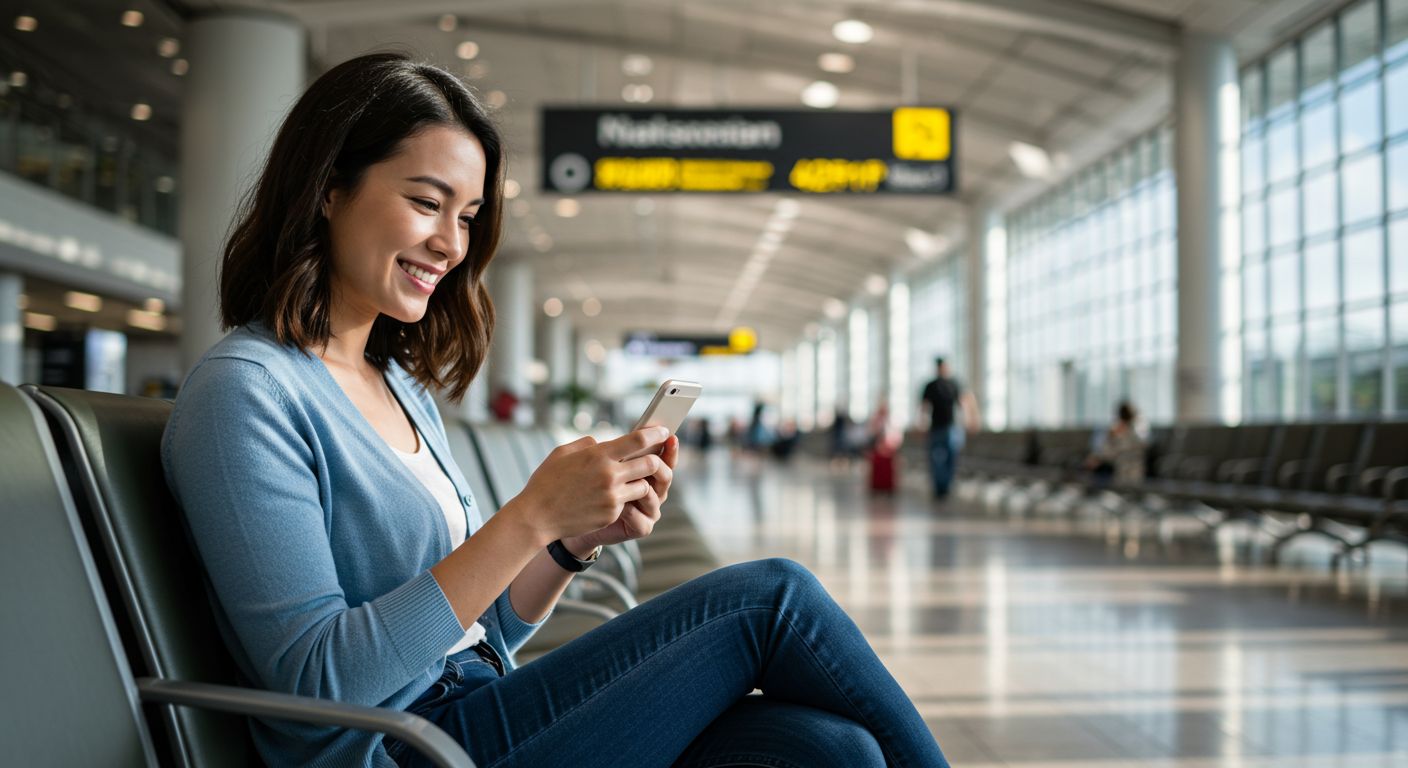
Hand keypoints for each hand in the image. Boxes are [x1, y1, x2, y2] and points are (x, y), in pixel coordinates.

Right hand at [506, 427, 671, 547]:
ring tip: (632, 480)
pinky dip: (624, 498)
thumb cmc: (546, 481)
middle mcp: (609, 475)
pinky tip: (611, 497)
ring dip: (641, 482)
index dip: (656, 433)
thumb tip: (604, 444)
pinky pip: (628, 502)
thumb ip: (588, 445)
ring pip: (644, 486)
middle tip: (655, 458)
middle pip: (650, 463)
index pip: (638, 440)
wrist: (536, 517)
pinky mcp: (611, 514)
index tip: (664, 431)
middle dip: (656, 460)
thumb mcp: (562, 453)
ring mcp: (612, 496)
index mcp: (598, 455)